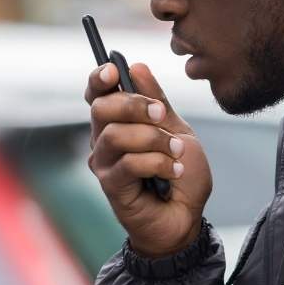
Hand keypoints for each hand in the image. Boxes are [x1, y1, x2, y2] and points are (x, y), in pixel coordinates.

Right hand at [85, 61, 212, 256]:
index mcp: (117, 122)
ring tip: (176, 151)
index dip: (99, 79)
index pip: (96, 94)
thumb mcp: (177, 129)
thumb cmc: (180, 176)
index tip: (113, 70)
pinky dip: (157, 163)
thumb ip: (157, 101)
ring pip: (114, 135)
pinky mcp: (111, 186)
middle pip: (101, 109)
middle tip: (162, 115)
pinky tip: (173, 173)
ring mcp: (104, 164)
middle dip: (135, 106)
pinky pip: (128, 164)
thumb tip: (136, 67)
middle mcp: (103, 141)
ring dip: (152, 139)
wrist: (187, 217)